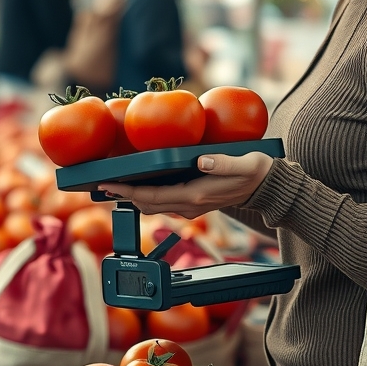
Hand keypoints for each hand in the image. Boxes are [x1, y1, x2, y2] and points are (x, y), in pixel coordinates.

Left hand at [99, 152, 273, 218]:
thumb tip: (199, 161)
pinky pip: (162, 201)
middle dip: (123, 196)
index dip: (129, 192)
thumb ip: (221, 163)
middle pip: (147, 204)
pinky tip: (136, 184)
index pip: (154, 197)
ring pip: (153, 204)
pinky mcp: (192, 200)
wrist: (266, 187)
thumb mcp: (243, 164)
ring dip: (131, 197)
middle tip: (100, 185)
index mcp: (197, 195)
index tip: (110, 186)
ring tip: (112, 185)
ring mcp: (190, 205)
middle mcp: (190, 204)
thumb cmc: (255, 172)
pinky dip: (145, 195)